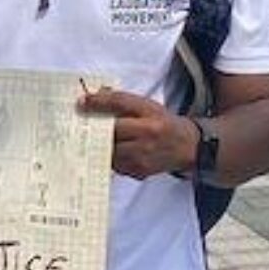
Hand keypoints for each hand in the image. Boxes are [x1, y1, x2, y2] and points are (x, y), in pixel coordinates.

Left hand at [78, 88, 199, 179]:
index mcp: (149, 118)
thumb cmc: (163, 123)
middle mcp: (147, 138)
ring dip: (100, 146)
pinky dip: (109, 158)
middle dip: (95, 129)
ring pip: (110, 152)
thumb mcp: (147, 106)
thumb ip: (121, 101)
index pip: (119, 106)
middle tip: (82, 125)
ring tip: (92, 139)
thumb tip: (92, 97)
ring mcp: (142, 158)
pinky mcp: (138, 171)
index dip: (98, 103)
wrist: (186, 147)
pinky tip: (108, 151)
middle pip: (111, 133)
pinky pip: (115, 165)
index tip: (82, 102)